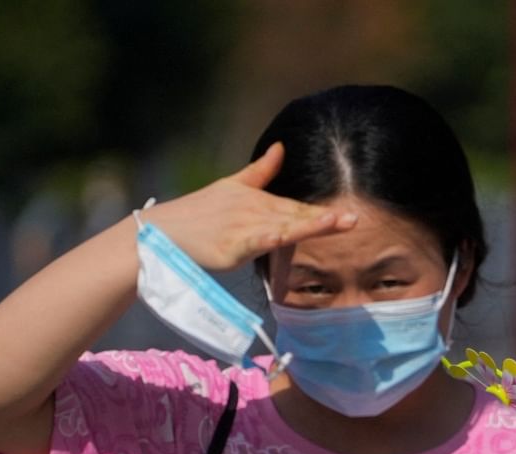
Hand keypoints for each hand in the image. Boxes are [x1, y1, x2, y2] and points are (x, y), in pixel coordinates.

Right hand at [140, 143, 357, 271]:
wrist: (161, 232)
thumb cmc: (197, 213)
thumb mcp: (231, 186)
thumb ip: (261, 171)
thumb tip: (280, 146)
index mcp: (257, 200)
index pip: (297, 209)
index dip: (324, 214)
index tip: (352, 217)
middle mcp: (254, 211)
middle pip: (295, 217)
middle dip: (325, 219)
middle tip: (354, 219)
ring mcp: (242, 228)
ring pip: (281, 227)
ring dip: (308, 225)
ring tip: (334, 222)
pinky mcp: (230, 245)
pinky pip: (254, 241)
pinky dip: (269, 238)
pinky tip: (285, 236)